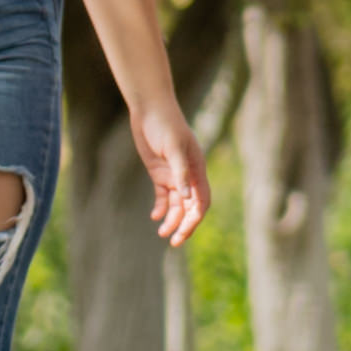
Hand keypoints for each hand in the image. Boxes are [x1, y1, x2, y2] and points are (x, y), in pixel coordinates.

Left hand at [129, 104, 206, 251]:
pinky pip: (163, 195)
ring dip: (172, 219)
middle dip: (184, 225)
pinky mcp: (159, 171)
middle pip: (190, 207)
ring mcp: (174, 174)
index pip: (201, 201)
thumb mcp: (173, 147)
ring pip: (177, 204)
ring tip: (162, 233)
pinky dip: (161, 207)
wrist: (150, 108)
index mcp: (197, 169)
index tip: (183, 232)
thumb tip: (187, 198)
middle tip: (174, 242)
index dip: (194, 219)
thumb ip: (180, 172)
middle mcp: (188, 175)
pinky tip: (155, 217)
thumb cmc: (164, 124)